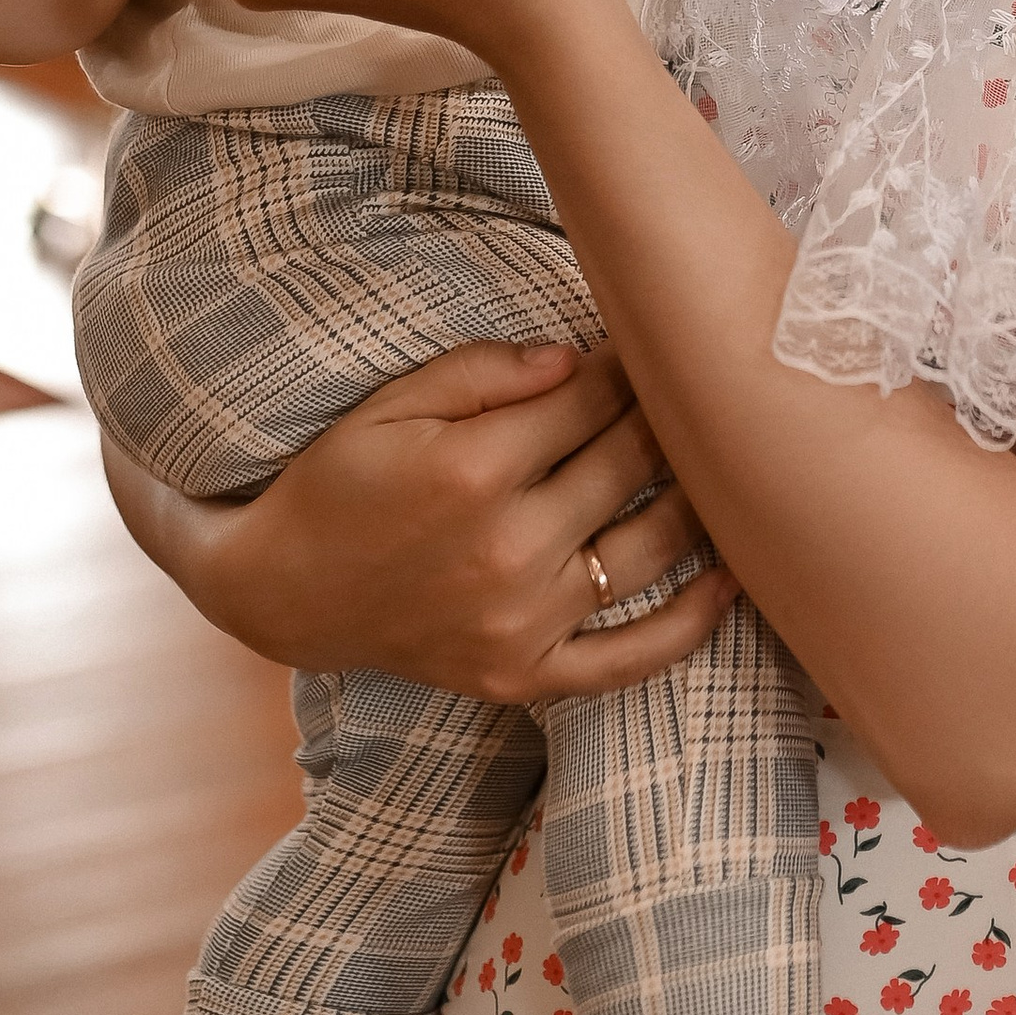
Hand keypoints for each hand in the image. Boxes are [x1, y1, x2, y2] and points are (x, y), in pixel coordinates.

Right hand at [102, 336, 734, 702]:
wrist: (284, 592)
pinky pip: (631, 657)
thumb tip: (579, 355)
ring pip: (649, 546)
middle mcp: (510, 548)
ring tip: (724, 460)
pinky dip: (691, 622)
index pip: (592, 398)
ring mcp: (524, 620)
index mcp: (476, 469)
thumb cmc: (338, 482)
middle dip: (664, 414)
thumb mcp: (390, 404)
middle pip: (630, 462)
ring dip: (696, 497)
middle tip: (694, 386)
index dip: (627, 362)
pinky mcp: (525, 674)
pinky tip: (732, 580)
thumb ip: (484, 370)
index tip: (649, 339)